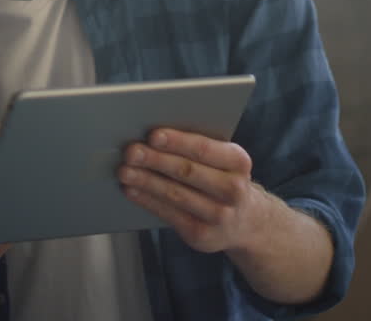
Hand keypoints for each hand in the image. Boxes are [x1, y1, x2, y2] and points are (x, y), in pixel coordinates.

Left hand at [117, 128, 263, 253]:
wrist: (245, 221)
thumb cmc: (222, 179)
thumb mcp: (223, 161)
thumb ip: (198, 148)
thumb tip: (154, 137)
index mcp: (238, 162)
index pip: (204, 149)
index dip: (177, 142)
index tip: (153, 135)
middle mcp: (233, 190)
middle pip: (187, 171)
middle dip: (155, 160)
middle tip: (131, 152)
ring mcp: (219, 215)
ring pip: (175, 194)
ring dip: (146, 181)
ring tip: (125, 171)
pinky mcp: (201, 235)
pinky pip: (169, 214)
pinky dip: (147, 200)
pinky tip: (132, 190)